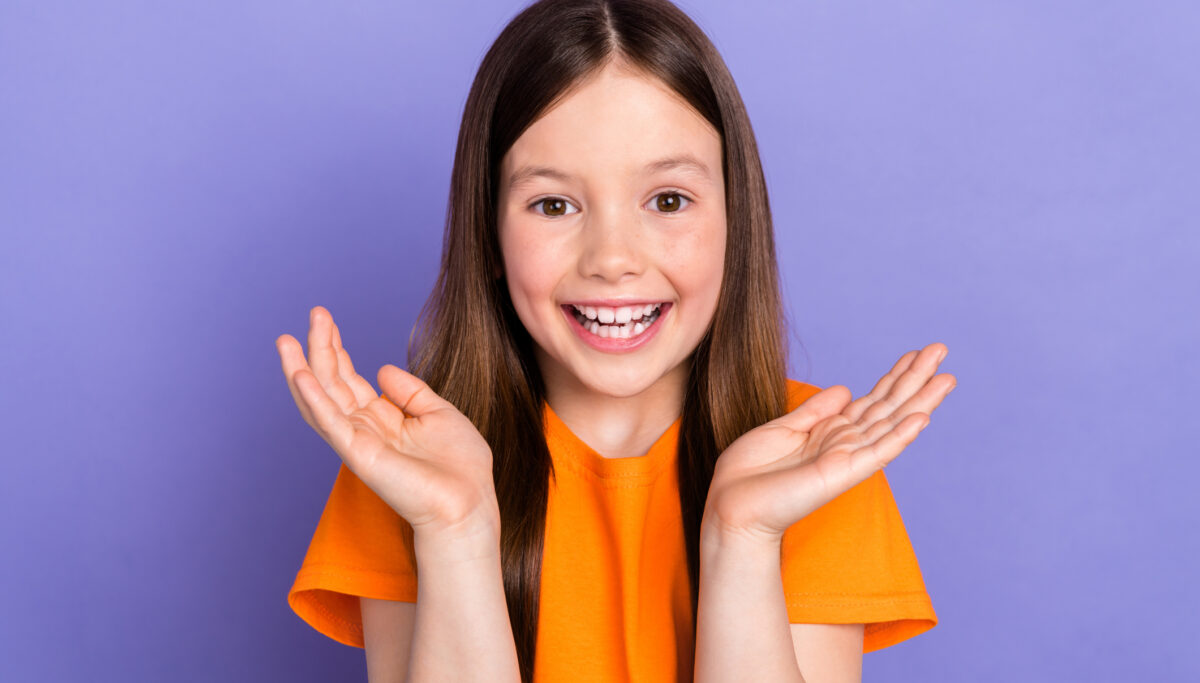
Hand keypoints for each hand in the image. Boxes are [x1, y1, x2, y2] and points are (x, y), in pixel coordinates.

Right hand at [276, 306, 499, 538]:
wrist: (469, 503)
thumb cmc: (460, 467)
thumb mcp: (438, 413)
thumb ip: (410, 391)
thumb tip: (382, 369)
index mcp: (383, 419)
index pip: (349, 380)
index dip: (337, 350)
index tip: (325, 319)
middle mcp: (365, 429)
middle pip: (332, 383)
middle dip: (321, 348)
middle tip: (315, 313)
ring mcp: (358, 442)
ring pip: (320, 401)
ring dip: (301, 369)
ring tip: (285, 341)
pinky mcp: (358, 455)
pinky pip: (330, 423)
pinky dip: (313, 399)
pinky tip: (301, 374)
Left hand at [701, 342, 955, 545]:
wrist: (731, 504)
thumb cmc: (750, 473)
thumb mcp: (784, 428)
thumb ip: (816, 411)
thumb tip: (846, 389)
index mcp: (831, 432)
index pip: (873, 400)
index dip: (895, 376)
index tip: (917, 353)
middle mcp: (845, 444)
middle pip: (889, 406)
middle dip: (916, 379)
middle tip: (942, 350)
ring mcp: (847, 459)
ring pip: (892, 425)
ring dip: (920, 402)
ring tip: (946, 378)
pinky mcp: (841, 474)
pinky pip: (877, 452)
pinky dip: (899, 436)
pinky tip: (921, 417)